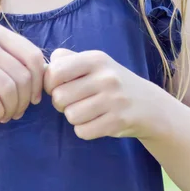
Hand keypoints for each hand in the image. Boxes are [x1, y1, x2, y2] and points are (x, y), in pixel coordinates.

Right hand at [0, 23, 45, 123]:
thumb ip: (17, 61)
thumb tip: (49, 73)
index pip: (32, 56)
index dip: (39, 81)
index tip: (36, 98)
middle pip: (22, 74)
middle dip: (25, 99)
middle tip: (19, 112)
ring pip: (8, 87)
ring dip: (12, 108)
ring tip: (7, 115)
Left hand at [44, 48, 159, 140]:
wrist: (148, 104)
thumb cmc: (111, 81)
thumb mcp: (94, 63)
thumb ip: (67, 59)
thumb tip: (42, 68)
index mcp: (96, 59)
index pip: (55, 71)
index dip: (50, 83)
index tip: (57, 86)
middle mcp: (105, 77)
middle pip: (59, 97)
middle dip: (61, 103)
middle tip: (73, 101)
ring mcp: (113, 100)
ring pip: (70, 116)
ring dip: (73, 117)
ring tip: (87, 110)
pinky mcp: (117, 122)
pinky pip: (82, 132)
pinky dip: (84, 130)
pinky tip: (95, 121)